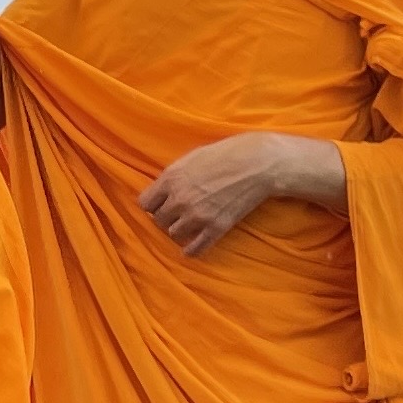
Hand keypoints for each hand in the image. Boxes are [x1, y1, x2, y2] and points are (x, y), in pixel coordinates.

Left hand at [137, 133, 344, 254]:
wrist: (258, 163)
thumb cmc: (226, 153)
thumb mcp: (191, 157)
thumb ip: (174, 176)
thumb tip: (162, 189)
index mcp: (171, 179)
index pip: (145, 204)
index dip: (152, 204)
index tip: (160, 203)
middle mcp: (180, 200)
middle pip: (159, 220)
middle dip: (166, 216)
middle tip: (177, 212)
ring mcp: (198, 216)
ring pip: (174, 233)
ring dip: (179, 229)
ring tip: (188, 223)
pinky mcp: (216, 228)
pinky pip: (194, 249)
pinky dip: (191, 250)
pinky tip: (190, 247)